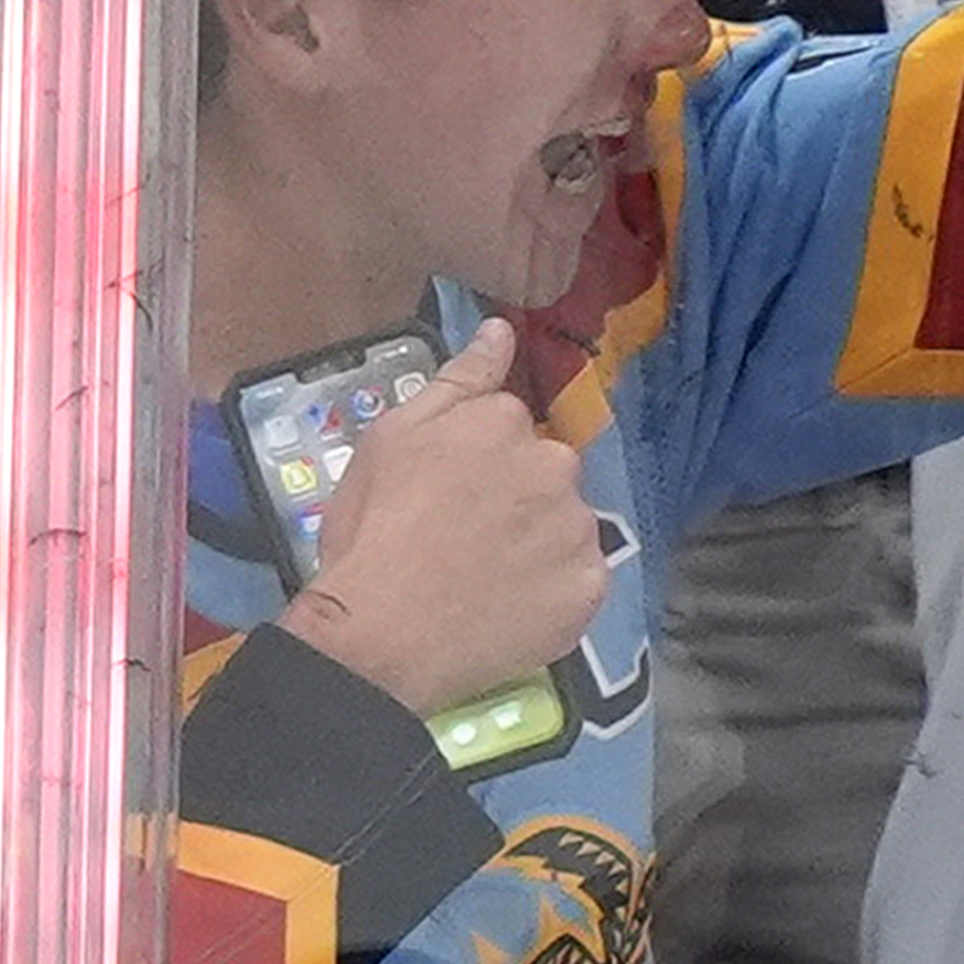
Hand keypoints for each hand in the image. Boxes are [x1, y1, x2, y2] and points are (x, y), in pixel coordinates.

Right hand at [278, 326, 604, 718]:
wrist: (382, 633)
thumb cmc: (373, 531)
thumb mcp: (392, 437)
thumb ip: (457, 380)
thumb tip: (499, 329)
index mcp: (506, 422)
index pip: (509, 426)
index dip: (476, 461)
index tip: (446, 492)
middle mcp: (557, 466)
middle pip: (546, 473)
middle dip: (516, 496)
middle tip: (464, 537)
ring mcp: (579, 529)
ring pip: (566, 524)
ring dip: (538, 541)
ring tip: (486, 576)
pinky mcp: (591, 588)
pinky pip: (580, 579)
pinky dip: (554, 590)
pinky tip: (511, 604)